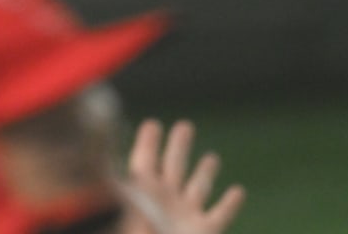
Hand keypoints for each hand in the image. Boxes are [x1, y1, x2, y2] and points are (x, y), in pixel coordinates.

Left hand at [120, 119, 245, 233]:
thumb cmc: (136, 229)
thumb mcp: (125, 209)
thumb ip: (121, 194)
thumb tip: (110, 169)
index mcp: (141, 193)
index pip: (144, 162)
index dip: (147, 143)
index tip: (152, 124)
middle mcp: (165, 202)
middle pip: (174, 167)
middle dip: (178, 147)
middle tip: (184, 126)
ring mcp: (186, 217)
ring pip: (198, 188)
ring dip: (205, 172)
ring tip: (211, 158)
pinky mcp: (204, 231)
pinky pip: (220, 214)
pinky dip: (230, 203)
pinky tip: (237, 191)